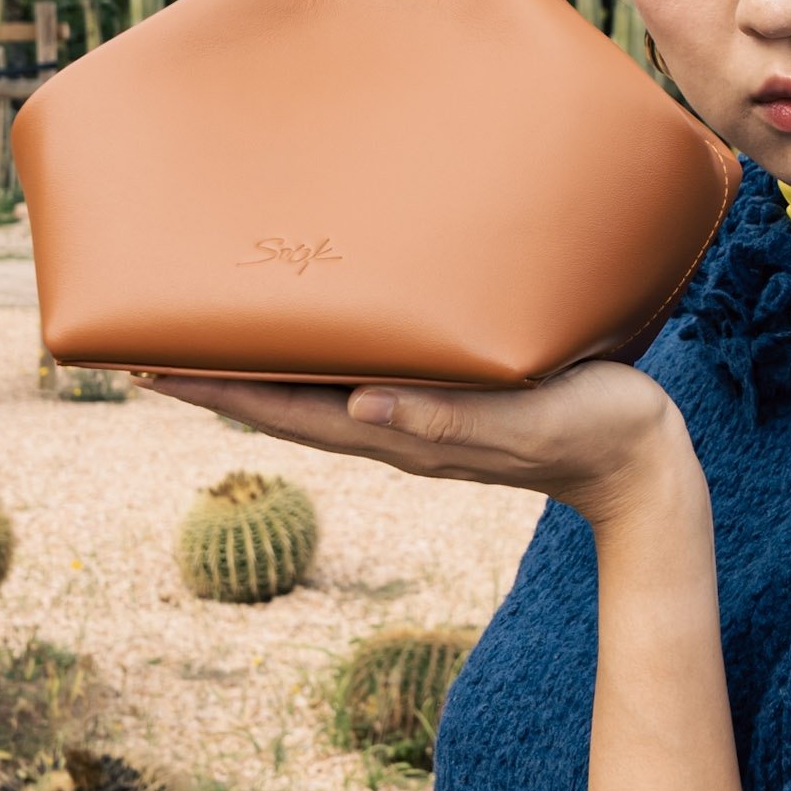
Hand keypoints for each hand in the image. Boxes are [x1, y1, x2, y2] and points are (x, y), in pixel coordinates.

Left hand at [130, 359, 679, 531]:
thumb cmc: (595, 432)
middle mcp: (392, 428)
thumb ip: (448, 420)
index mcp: (399, 432)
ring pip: (311, 391)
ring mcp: (414, 419)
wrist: (645, 465)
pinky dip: (312, 356)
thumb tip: (358, 409)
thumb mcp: (525, 422)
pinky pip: (354, 376)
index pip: (282, 412)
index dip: (213, 389)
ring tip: (206, 325)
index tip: (146, 364)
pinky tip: (310, 329)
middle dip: (213, 373)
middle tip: (145, 334)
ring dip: (255, 364)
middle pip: (279, 402)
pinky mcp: (443, 400)